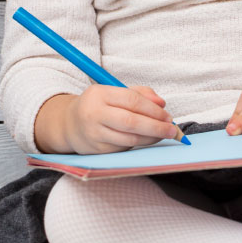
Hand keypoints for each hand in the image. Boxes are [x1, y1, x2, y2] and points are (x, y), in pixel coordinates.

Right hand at [64, 84, 179, 154]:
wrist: (69, 124)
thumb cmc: (98, 106)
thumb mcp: (114, 92)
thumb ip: (139, 94)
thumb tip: (161, 103)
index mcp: (99, 94)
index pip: (132, 100)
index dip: (153, 109)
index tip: (168, 116)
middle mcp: (94, 113)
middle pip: (131, 121)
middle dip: (156, 127)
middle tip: (172, 130)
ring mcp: (94, 133)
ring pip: (129, 138)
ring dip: (151, 138)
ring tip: (163, 135)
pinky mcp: (97, 149)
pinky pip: (124, 147)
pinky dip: (139, 144)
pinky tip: (146, 140)